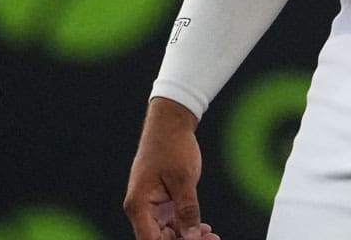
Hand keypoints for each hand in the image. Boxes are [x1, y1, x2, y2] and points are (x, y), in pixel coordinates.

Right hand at [123, 97, 218, 239]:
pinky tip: (204, 228)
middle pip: (159, 239)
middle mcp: (141, 208)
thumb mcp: (184, 179)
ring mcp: (150, 205)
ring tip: (211, 235)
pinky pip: (171, 222)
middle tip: (212, 239)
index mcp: (138, 205)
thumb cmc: (172, 146)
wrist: (170, 122)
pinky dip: (186, 226)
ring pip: (166, 233)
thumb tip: (192, 237)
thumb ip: (187, 210)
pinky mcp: (160, 201)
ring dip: (187, 237)